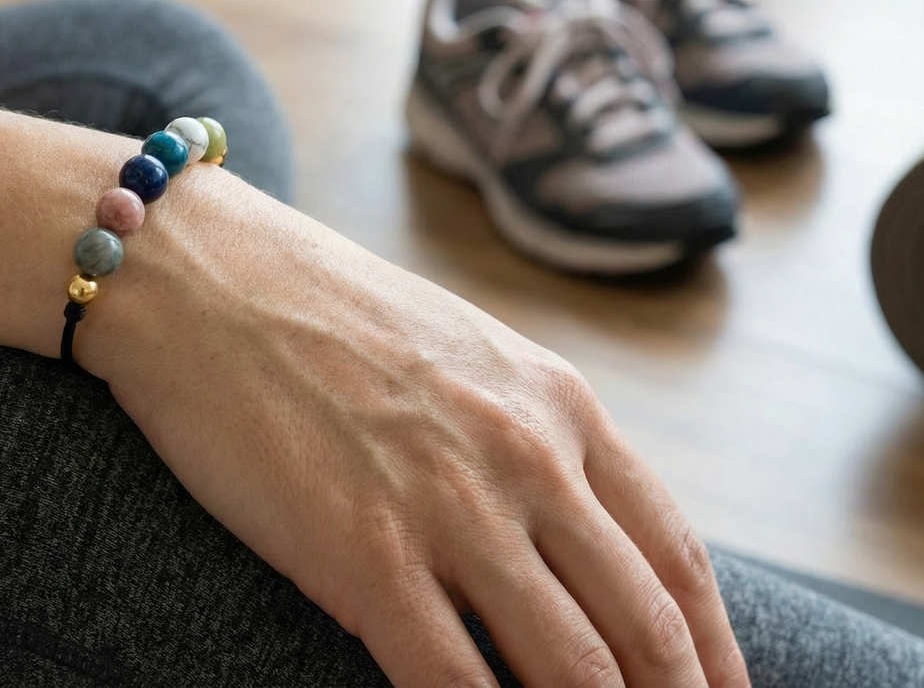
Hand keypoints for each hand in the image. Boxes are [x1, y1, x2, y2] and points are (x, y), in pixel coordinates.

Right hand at [78, 168, 749, 686]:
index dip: (719, 655)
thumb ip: (532, 438)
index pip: (677, 558)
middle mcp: (529, 460)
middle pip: (647, 630)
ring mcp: (452, 510)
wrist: (205, 277)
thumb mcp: (467, 357)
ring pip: (573, 672)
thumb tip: (576, 532)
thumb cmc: (326, 315)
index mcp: (561, 408)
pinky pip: (452, 685)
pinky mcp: (364, 556)